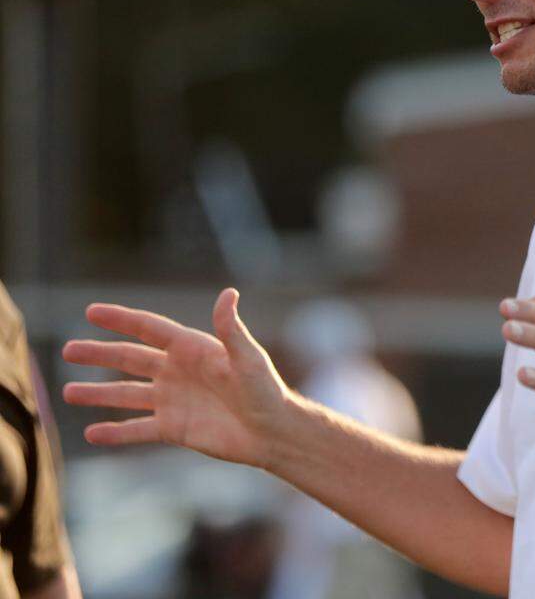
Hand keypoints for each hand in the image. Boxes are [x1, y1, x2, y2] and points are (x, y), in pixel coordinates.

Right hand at [62, 288, 289, 467]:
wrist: (272, 431)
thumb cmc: (265, 390)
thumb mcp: (247, 358)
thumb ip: (231, 329)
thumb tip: (228, 293)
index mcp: (192, 349)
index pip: (149, 329)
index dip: (121, 320)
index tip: (91, 311)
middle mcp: (178, 372)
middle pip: (130, 359)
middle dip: (99, 354)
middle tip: (68, 350)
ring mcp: (173, 401)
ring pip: (127, 395)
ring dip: (98, 394)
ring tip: (68, 393)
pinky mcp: (174, 428)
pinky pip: (137, 430)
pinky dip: (114, 432)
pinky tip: (91, 434)